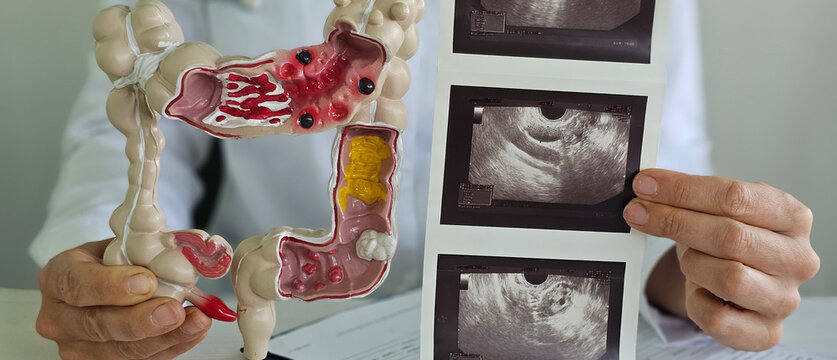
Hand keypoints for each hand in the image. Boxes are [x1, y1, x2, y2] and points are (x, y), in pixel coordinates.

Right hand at [36, 239, 211, 358]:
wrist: (107, 281)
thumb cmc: (113, 261)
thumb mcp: (121, 243)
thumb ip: (143, 247)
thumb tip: (183, 251)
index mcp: (58, 277)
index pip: (77, 284)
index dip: (111, 286)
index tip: (146, 281)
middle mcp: (59, 317)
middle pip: (96, 325)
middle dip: (140, 320)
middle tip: (173, 311)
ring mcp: (77, 345)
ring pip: (119, 350)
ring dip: (164, 338)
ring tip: (196, 321)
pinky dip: (172, 345)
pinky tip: (193, 331)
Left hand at [624, 169, 819, 350]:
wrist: (738, 288)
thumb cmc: (728, 241)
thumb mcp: (716, 211)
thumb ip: (690, 196)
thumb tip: (647, 186)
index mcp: (793, 217)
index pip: (735, 197)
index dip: (683, 189)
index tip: (644, 184)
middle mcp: (797, 259)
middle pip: (731, 236)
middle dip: (675, 221)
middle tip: (637, 212)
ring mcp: (784, 299)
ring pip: (729, 278)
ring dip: (693, 264)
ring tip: (686, 258)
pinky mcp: (765, 333)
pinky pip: (718, 318)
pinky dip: (697, 302)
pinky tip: (696, 290)